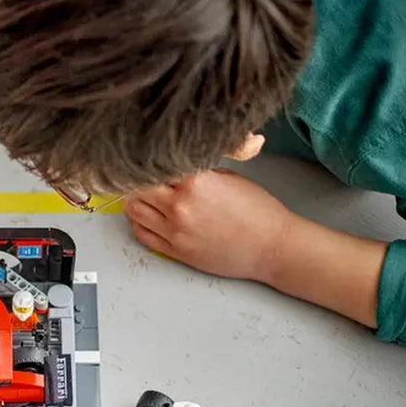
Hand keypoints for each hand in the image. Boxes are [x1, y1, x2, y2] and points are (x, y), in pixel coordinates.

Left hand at [123, 168, 293, 281]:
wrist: (271, 247)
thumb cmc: (258, 211)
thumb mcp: (229, 177)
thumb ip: (198, 171)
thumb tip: (175, 166)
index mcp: (194, 182)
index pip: (154, 164)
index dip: (148, 159)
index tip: (144, 156)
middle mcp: (179, 206)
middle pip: (138, 186)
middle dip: (137, 178)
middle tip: (141, 175)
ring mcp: (174, 231)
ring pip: (134, 210)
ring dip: (135, 199)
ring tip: (144, 194)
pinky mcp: (174, 251)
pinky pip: (142, 234)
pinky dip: (139, 222)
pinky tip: (147, 216)